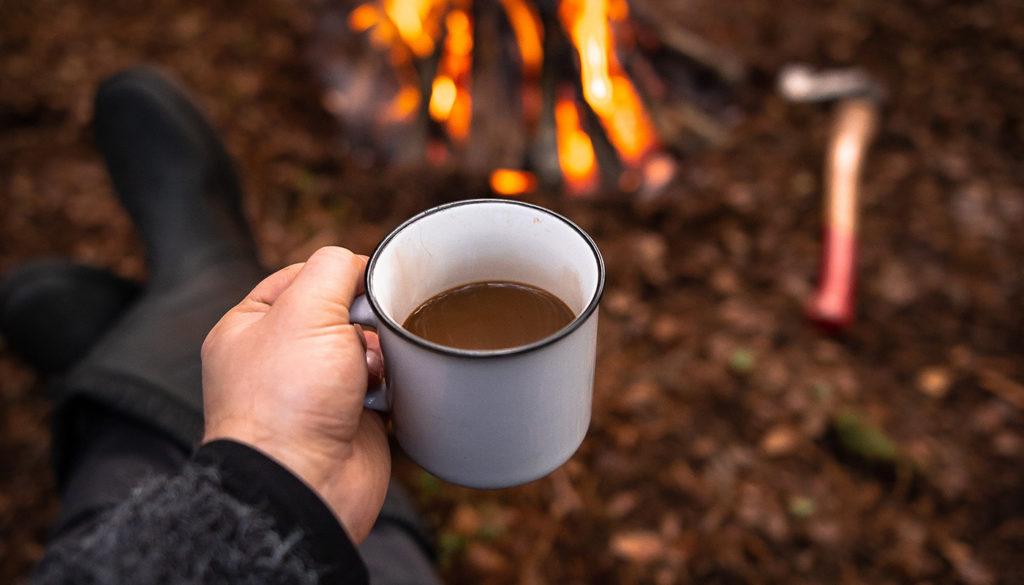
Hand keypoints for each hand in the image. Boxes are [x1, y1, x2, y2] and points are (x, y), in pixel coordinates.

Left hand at [201, 246, 388, 542]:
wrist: (306, 484)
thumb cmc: (287, 403)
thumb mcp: (304, 310)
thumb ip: (333, 269)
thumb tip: (358, 265)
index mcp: (250, 327)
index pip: (300, 277)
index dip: (337, 273)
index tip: (366, 277)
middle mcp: (280, 360)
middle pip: (340, 312)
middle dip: (363, 319)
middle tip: (368, 329)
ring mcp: (316, 392)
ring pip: (368, 348)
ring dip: (379, 354)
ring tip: (371, 372)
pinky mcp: (352, 420)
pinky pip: (385, 386)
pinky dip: (391, 386)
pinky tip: (381, 395)